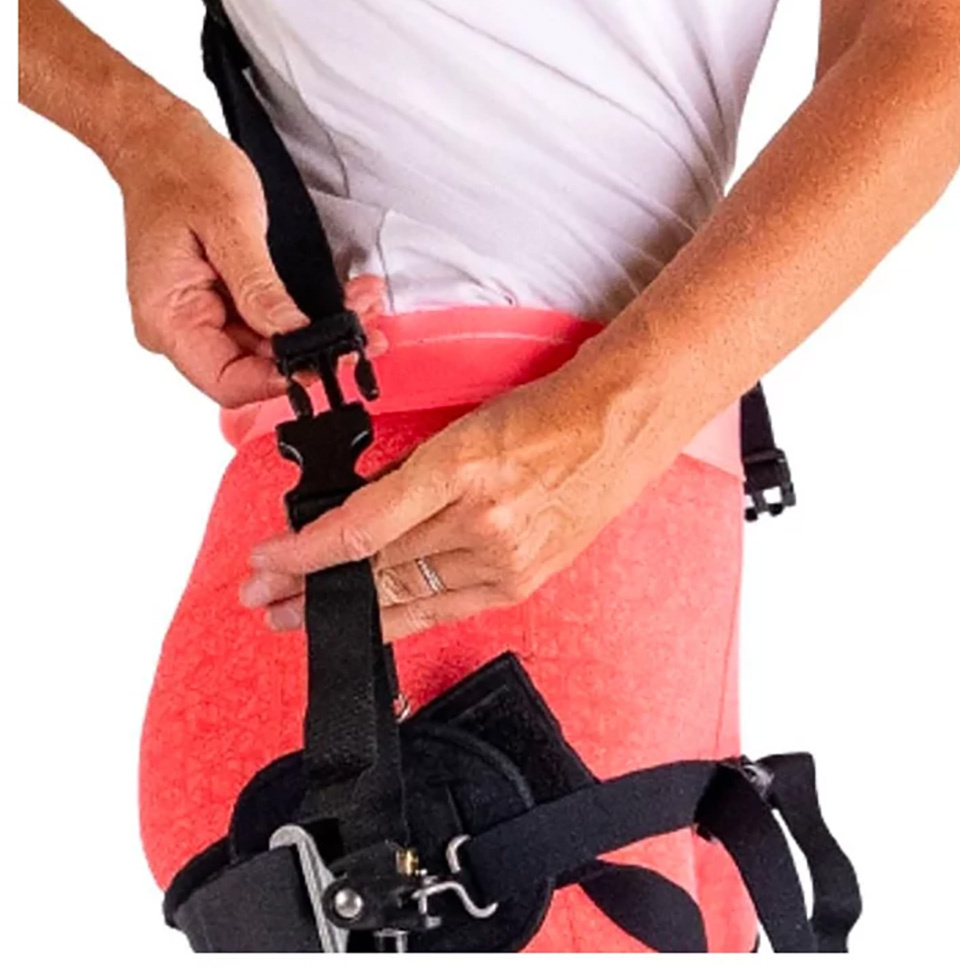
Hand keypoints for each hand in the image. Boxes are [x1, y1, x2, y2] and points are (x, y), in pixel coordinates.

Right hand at [113, 105, 386, 405]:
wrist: (162, 143)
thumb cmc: (182, 171)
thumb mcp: (231, 224)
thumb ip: (259, 286)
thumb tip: (289, 333)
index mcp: (168, 317)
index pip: (227, 381)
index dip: (280, 380)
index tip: (327, 362)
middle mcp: (180, 328)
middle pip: (253, 370)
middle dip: (312, 353)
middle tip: (362, 333)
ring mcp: (201, 319)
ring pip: (268, 352)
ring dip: (316, 334)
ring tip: (362, 307)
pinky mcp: (221, 307)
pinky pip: (267, 327)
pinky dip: (304, 317)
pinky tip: (342, 301)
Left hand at [240, 355, 674, 639]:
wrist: (614, 429)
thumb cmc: (540, 416)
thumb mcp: (460, 429)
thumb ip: (406, 477)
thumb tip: (355, 515)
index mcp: (459, 469)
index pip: (362, 528)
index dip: (306, 554)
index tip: (268, 563)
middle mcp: (481, 522)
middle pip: (376, 571)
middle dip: (311, 589)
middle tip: (263, 598)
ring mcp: (504, 560)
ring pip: (406, 598)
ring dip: (348, 611)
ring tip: (299, 619)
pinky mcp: (521, 583)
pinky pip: (445, 611)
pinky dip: (400, 618)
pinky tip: (369, 624)